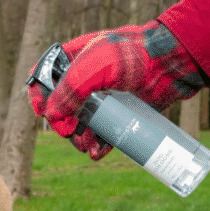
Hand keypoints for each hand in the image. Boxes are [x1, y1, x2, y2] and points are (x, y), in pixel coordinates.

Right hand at [29, 21, 202, 159]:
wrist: (170, 64)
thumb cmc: (132, 56)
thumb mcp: (94, 67)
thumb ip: (69, 89)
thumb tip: (52, 117)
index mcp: (73, 60)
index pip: (43, 80)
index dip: (39, 98)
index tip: (45, 113)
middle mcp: (85, 80)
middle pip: (61, 109)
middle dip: (63, 126)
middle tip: (72, 133)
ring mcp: (104, 98)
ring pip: (81, 125)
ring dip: (79, 140)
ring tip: (88, 147)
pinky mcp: (121, 112)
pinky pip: (103, 133)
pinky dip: (98, 146)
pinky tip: (98, 153)